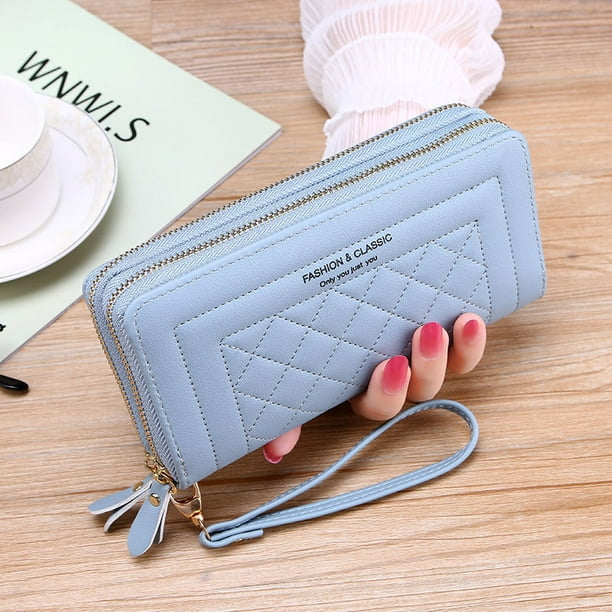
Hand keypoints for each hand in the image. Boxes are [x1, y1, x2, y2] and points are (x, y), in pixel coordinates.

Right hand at [262, 313, 485, 462]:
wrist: (332, 281)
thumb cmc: (313, 328)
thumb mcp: (298, 368)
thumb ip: (290, 410)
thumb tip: (275, 453)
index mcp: (359, 387)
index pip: (378, 405)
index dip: (387, 392)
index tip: (390, 365)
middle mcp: (394, 377)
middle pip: (419, 390)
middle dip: (425, 367)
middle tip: (424, 334)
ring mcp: (418, 355)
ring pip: (444, 370)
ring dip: (452, 353)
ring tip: (453, 324)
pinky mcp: (440, 334)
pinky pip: (464, 350)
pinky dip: (471, 341)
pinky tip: (471, 320)